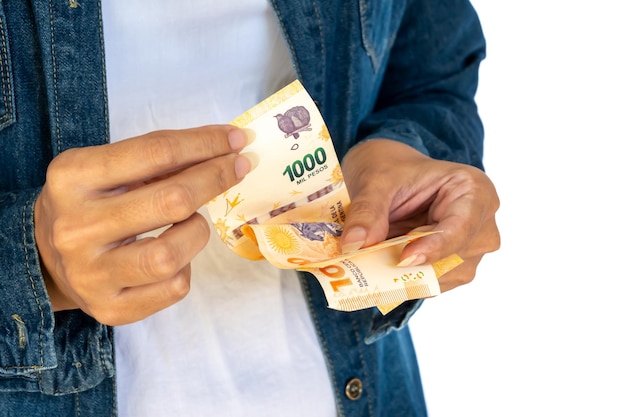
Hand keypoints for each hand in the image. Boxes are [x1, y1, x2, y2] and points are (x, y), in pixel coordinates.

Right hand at [35, 125, 252, 324]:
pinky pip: (174, 288)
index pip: (156, 152)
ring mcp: (91, 274)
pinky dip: (187, 268)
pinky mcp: (110, 308)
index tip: (236, 139)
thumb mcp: (106, 169)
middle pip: (171, 200)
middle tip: (239, 167)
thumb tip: (224, 149)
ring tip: (192, 222)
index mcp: (72, 177)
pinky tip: (177, 257)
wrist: (46, 261)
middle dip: (215, 178)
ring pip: (172, 254)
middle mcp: (76, 227)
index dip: (206, 143)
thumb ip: (156, 159)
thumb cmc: (89, 205)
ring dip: (197, 231)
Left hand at [339, 139, 499, 291]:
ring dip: (406, 275)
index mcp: (474, 191)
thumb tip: (354, 244)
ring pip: (442, 278)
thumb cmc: (391, 169)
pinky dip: (403, 281)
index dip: (435, 246)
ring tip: (372, 262)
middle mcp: (480, 224)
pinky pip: (429, 285)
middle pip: (455, 258)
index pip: (462, 226)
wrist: (387, 177)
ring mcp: (468, 251)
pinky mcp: (450, 270)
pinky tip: (380, 269)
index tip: (404, 258)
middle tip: (373, 264)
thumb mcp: (375, 181)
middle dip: (415, 265)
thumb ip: (367, 211)